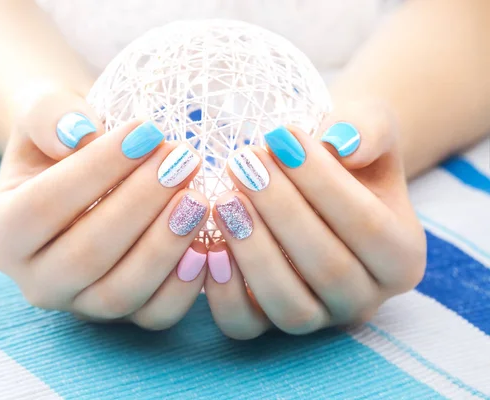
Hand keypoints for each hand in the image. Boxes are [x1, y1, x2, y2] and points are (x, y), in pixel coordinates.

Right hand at [0, 90, 208, 329]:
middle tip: (183, 160)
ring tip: (199, 197)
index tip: (148, 131)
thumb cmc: (63, 142)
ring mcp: (78, 305)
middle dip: (141, 204)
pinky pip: (153, 316)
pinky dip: (184, 287)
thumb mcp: (44, 113)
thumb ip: (50, 115)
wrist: (80, 177)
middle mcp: (34, 279)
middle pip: (86, 255)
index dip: (99, 169)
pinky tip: (207, 244)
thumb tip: (80, 135)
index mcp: (2, 232)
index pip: (44, 206)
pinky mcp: (119, 317)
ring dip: (165, 245)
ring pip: (120, 293)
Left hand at [204, 101, 426, 338]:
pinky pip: (245, 325)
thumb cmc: (346, 153)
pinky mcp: (270, 323)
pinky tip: (208, 243)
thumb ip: (367, 129)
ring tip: (224, 198)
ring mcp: (318, 316)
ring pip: (289, 306)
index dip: (320, 181)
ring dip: (252, 251)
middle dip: (280, 211)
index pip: (366, 226)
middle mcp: (365, 297)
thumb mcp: (369, 126)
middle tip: (243, 163)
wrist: (322, 180)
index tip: (281, 136)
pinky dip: (222, 292)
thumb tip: (340, 144)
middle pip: (328, 268)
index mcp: (402, 256)